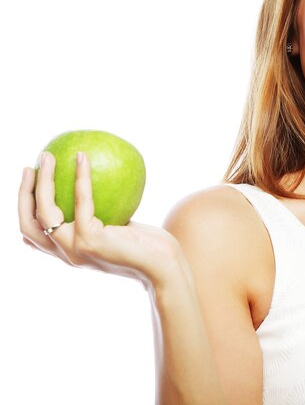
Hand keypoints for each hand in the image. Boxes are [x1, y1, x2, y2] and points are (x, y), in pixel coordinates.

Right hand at [19, 151, 182, 289]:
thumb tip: (102, 185)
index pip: (34, 235)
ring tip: (47, 156)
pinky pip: (81, 201)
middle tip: (29, 166)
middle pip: (28, 224)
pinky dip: (80, 177)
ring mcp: (75, 249)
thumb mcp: (118, 230)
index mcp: (69, 253)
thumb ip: (103, 217)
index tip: (28, 183)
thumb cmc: (147, 246)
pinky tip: (82, 158)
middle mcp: (66, 254)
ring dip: (42, 180)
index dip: (24, 209)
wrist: (163, 266)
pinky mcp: (90, 240)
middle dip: (23, 193)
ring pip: (45, 211)